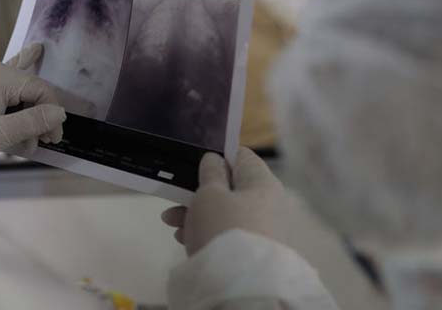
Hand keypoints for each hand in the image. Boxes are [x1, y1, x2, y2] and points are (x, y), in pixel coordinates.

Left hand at [0, 44, 66, 167]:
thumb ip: (33, 122)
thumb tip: (60, 113)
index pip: (41, 89)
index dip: (51, 115)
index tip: (52, 140)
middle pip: (30, 92)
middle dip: (36, 119)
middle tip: (34, 146)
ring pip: (17, 96)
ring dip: (23, 120)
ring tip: (19, 146)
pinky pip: (4, 93)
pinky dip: (14, 104)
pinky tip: (32, 63)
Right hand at [161, 147, 287, 255]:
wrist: (242, 285)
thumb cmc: (224, 228)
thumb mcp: (209, 195)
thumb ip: (210, 173)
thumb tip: (215, 160)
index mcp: (262, 182)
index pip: (241, 156)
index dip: (217, 155)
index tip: (193, 161)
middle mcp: (268, 203)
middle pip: (230, 187)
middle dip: (198, 191)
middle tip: (173, 197)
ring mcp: (263, 229)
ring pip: (225, 211)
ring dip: (196, 213)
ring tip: (172, 223)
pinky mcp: (255, 251)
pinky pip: (228, 233)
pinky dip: (207, 232)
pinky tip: (185, 239)